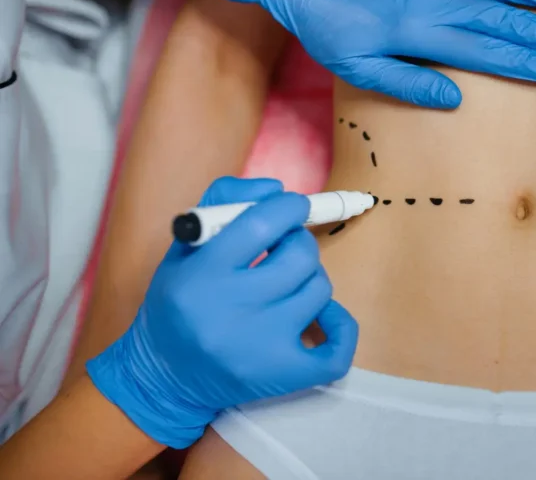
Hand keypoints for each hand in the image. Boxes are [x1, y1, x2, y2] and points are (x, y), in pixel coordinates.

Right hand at [86, 177, 356, 448]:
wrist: (164, 378)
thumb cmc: (180, 302)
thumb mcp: (185, 246)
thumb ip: (224, 201)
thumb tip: (277, 188)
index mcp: (201, 275)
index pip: (261, 224)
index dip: (288, 206)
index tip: (293, 206)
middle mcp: (231, 311)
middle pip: (300, 256)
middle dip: (298, 242)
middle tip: (283, 249)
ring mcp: (260, 347)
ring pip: (319, 290)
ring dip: (309, 280)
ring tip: (285, 286)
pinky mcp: (282, 376)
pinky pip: (337, 348)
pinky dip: (340, 326)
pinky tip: (322, 317)